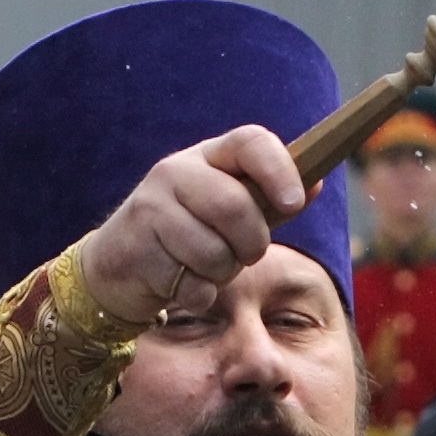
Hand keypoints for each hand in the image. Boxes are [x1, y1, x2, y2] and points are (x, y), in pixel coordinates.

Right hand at [75, 126, 312, 324]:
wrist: (120, 265)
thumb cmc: (192, 235)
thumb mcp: (232, 211)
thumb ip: (271, 200)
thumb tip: (315, 181)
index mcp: (209, 156)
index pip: (250, 141)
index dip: (279, 170)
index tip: (293, 203)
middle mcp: (175, 171)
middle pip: (235, 206)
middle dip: (252, 243)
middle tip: (244, 253)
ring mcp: (150, 207)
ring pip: (214, 252)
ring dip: (222, 273)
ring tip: (204, 266)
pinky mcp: (136, 247)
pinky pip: (192, 284)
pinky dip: (199, 294)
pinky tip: (181, 281)